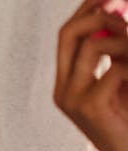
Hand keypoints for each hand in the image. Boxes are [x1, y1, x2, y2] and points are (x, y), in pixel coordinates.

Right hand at [55, 0, 127, 150]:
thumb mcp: (122, 83)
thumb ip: (115, 54)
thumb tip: (114, 15)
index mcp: (67, 85)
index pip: (66, 35)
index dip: (86, 9)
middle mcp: (63, 91)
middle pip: (69, 33)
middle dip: (98, 13)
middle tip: (123, 8)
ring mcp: (73, 99)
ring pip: (94, 43)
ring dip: (125, 40)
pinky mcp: (90, 107)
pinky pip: (117, 67)